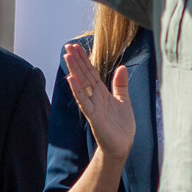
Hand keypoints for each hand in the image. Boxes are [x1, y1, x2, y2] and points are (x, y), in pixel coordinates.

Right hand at [64, 43, 135, 163]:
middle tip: (68, 46)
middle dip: (77, 61)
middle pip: (84, 75)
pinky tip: (71, 79)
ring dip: (74, 71)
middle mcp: (95, 97)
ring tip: (67, 57)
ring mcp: (93, 106)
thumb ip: (120, 84)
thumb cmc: (121, 125)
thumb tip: (122, 66)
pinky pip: (84, 102)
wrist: (122, 146)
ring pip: (82, 85)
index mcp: (102, 92)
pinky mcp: (94, 117)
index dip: (84, 59)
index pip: (91, 72)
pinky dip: (78, 91)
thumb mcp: (124, 100)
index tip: (77, 46)